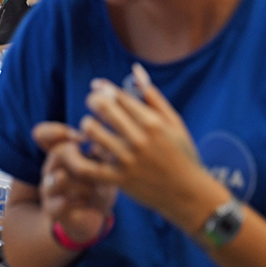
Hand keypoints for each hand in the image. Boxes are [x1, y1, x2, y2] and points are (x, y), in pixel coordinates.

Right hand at [33, 121, 118, 242]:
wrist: (90, 218)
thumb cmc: (98, 187)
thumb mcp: (103, 166)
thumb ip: (101, 153)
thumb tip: (98, 145)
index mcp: (59, 155)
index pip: (42, 133)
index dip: (57, 131)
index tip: (81, 139)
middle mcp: (49, 169)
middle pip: (58, 152)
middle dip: (85, 160)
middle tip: (97, 172)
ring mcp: (48, 189)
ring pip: (62, 177)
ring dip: (85, 184)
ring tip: (94, 190)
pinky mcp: (51, 209)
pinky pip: (64, 201)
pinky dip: (81, 202)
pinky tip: (88, 203)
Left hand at [77, 64, 210, 220]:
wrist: (189, 195)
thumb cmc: (182, 155)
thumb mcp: (174, 123)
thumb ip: (153, 97)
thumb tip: (135, 72)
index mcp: (153, 123)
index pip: (120, 96)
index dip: (104, 88)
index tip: (98, 88)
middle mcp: (140, 139)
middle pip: (103, 108)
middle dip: (93, 101)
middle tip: (93, 105)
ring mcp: (128, 160)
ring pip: (92, 131)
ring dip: (87, 126)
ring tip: (90, 128)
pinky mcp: (118, 180)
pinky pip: (87, 167)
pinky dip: (76, 157)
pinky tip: (80, 150)